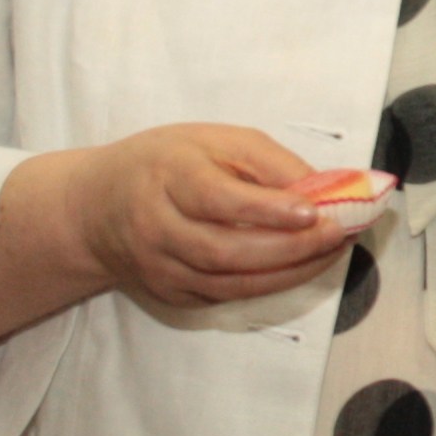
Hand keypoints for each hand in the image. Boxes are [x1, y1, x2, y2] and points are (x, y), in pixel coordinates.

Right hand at [56, 124, 355, 313]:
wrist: (97, 209)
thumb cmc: (166, 164)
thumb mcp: (214, 141)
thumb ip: (267, 162)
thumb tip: (324, 188)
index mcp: (166, 177)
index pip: (217, 199)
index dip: (267, 209)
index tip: (315, 211)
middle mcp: (157, 228)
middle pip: (226, 250)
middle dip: (291, 247)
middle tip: (339, 234)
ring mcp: (160, 268)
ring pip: (231, 281)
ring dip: (290, 271)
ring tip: (332, 251)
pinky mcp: (170, 294)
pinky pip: (227, 295)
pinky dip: (271, 284)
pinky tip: (302, 266)